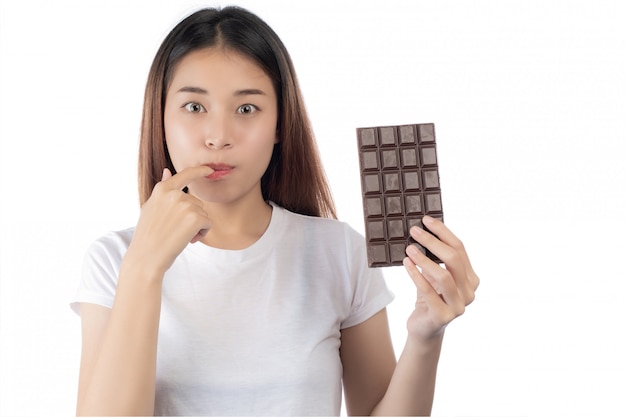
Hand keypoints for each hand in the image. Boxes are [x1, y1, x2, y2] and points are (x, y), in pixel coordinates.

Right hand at [125, 165, 214, 276]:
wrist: (146, 257)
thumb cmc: (148, 235)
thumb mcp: (150, 207)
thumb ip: (163, 190)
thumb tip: (167, 171)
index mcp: (162, 189)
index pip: (185, 174)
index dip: (199, 170)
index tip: (209, 169)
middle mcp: (175, 194)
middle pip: (196, 201)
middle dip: (191, 216)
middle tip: (175, 230)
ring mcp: (186, 205)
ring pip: (203, 213)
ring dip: (196, 226)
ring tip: (179, 236)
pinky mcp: (196, 217)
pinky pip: (208, 223)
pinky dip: (202, 233)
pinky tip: (188, 240)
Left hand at [403, 215, 478, 342]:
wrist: (424, 328)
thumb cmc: (429, 297)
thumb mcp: (434, 275)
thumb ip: (435, 258)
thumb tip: (422, 229)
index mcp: (471, 279)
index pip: (460, 249)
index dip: (443, 232)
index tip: (426, 220)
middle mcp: (469, 292)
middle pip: (454, 259)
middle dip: (433, 242)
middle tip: (414, 231)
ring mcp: (459, 306)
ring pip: (443, 275)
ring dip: (424, 259)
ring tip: (408, 248)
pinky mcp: (444, 316)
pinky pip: (428, 291)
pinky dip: (416, 275)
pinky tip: (406, 263)